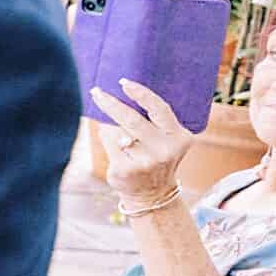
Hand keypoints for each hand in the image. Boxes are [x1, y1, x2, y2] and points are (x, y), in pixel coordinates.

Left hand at [93, 80, 193, 204]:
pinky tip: (107, 135)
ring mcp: (145, 161)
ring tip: (106, 118)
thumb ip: (152, 120)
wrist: (152, 193)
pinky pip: (109, 143)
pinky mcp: (126, 170)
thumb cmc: (154, 156)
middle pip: (133, 119)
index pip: (160, 109)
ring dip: (107, 121)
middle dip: (111, 103)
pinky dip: (105, 136)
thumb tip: (120, 93)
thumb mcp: (164, 139)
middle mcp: (165, 149)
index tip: (124, 82)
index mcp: (179, 137)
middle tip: (96, 92)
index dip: (141, 94)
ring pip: (117, 131)